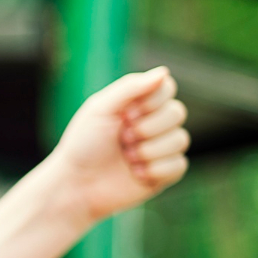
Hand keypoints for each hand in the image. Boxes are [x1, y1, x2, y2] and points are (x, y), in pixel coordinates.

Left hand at [48, 66, 189, 222]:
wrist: (76, 184)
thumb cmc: (83, 144)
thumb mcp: (100, 109)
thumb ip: (130, 88)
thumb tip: (164, 72)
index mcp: (138, 104)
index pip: (166, 88)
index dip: (150, 102)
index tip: (125, 115)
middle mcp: (153, 123)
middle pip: (177, 113)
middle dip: (147, 128)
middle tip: (122, 138)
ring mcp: (161, 148)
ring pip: (180, 139)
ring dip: (149, 150)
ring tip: (126, 158)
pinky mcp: (164, 173)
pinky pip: (179, 165)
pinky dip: (156, 170)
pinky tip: (135, 174)